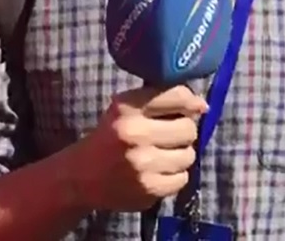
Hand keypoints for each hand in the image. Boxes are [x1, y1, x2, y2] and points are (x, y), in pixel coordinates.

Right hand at [71, 85, 206, 212]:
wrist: (81, 177)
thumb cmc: (111, 137)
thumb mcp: (126, 110)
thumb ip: (161, 102)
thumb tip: (202, 106)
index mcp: (127, 107)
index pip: (177, 96)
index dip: (190, 102)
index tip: (191, 108)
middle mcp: (134, 133)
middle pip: (188, 128)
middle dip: (183, 132)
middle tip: (169, 137)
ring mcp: (142, 163)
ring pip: (189, 155)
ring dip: (180, 156)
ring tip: (162, 156)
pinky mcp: (148, 188)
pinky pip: (182, 178)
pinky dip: (174, 176)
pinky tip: (158, 173)